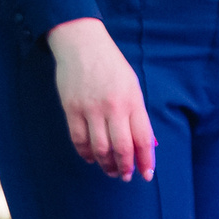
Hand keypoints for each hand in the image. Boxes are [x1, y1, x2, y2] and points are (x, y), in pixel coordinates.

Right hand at [47, 18, 153, 179]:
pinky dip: (86, 153)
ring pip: (100, 148)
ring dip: (106, 165)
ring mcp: (91, 108)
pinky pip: (79, 139)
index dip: (146, 161)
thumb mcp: (132, 85)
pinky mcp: (72, 108)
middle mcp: (113, 106)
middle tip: (125, 176)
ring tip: (110, 170)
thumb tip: (144, 143)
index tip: (146, 175)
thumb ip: (137, 113)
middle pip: (122, 148)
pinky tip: (92, 157)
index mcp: (132, 99)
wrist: (82, 43)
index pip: (142, 138)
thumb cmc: (111, 64)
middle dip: (125, 167)